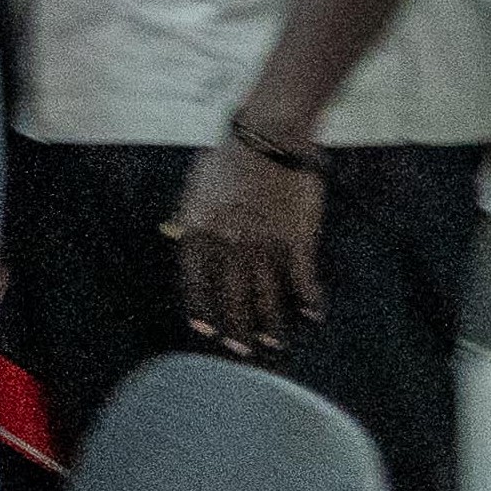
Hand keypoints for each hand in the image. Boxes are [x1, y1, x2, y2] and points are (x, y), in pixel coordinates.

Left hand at [173, 140, 330, 355]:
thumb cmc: (227, 159)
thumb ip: (187, 218)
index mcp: (199, 231)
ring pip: (267, 295)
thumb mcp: (194, 188)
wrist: (268, 139)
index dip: (201, 310)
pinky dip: (308, 299)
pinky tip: (312, 315)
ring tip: (273, 345)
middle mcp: (230, 245)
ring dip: (270, 324)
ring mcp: (265, 245)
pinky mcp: (297, 240)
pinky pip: (302, 278)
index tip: (205, 332)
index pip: (195, 282)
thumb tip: (177, 237)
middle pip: (232, 297)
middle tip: (242, 351)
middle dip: (236, 328)